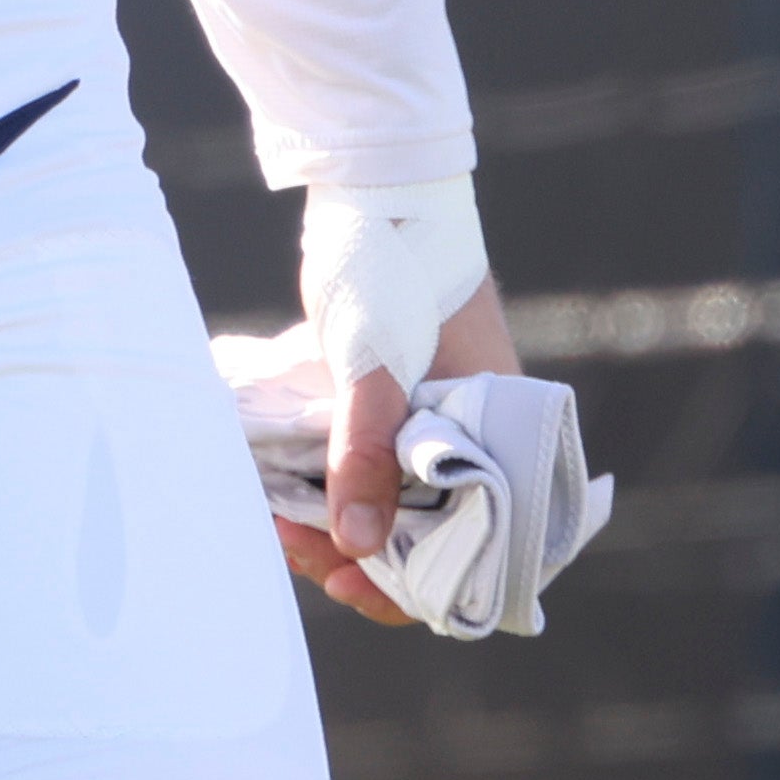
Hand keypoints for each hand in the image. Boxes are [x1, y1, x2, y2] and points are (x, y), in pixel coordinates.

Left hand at [283, 277, 522, 626]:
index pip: (481, 548)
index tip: (348, 584)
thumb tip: (358, 547)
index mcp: (505, 437)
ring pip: (391, 510)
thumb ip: (369, 452)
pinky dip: (329, 491)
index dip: (418, 586)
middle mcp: (478, 442)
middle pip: (427, 539)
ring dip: (334, 526)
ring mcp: (434, 428)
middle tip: (290, 544)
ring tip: (274, 520)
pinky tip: (280, 496)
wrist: (373, 193)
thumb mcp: (376, 364)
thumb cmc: (394, 269)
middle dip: (359, 557)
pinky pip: (369, 473)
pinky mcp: (395, 412)